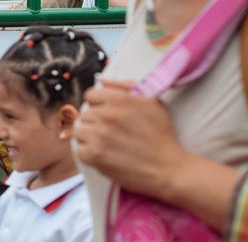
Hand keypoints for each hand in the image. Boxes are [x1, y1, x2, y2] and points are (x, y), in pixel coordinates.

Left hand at [74, 78, 188, 198]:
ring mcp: (99, 135)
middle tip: (113, 134)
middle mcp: (107, 115)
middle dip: (96, 123)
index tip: (109, 116)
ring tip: (108, 145)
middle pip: (85, 114)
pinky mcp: (95, 155)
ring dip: (90, 138)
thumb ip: (125, 86)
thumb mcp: (151, 103)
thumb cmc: (161, 135)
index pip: (90, 95)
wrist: (168, 168)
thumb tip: (101, 81)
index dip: (99, 105)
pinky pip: (79, 150)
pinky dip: (89, 155)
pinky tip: (105, 156)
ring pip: (79, 131)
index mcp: (119, 99)